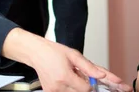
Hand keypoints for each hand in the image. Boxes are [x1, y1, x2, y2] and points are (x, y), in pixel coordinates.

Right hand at [2, 28, 131, 91]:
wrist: (36, 52)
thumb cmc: (53, 51)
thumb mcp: (73, 55)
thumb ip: (89, 67)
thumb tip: (102, 75)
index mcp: (65, 76)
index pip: (86, 89)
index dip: (90, 83)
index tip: (87, 76)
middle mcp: (58, 87)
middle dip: (83, 85)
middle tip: (76, 74)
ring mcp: (53, 91)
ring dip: (75, 87)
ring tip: (69, 75)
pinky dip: (68, 88)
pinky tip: (64, 78)